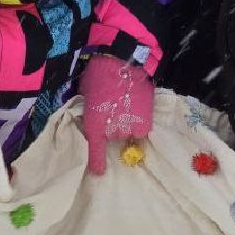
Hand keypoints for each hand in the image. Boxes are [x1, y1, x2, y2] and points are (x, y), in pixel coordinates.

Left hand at [80, 56, 154, 175]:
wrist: (123, 62)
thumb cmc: (98, 75)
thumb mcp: (87, 95)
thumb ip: (91, 110)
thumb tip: (95, 113)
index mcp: (94, 126)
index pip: (95, 153)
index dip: (97, 164)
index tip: (100, 173)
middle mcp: (113, 131)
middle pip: (113, 137)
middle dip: (113, 127)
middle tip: (113, 110)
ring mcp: (131, 126)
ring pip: (129, 132)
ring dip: (127, 123)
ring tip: (127, 106)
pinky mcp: (146, 120)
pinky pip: (142, 129)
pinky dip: (140, 122)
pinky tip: (138, 108)